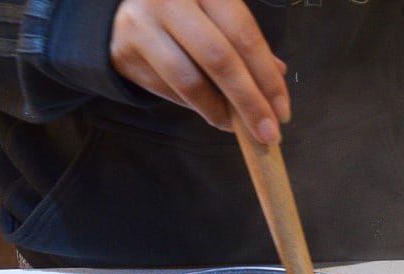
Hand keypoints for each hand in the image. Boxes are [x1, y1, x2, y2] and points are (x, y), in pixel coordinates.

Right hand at [110, 0, 289, 143]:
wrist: (121, 6)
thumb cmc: (182, 8)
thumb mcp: (215, 11)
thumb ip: (242, 39)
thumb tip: (277, 75)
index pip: (243, 34)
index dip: (265, 75)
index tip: (282, 109)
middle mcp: (171, 1)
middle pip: (219, 59)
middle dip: (248, 102)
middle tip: (267, 132)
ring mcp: (143, 27)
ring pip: (190, 82)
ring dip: (219, 112)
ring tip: (237, 127)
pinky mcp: (127, 54)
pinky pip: (170, 91)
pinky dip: (197, 106)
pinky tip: (213, 112)